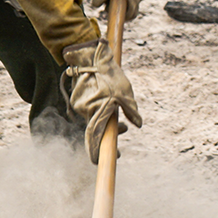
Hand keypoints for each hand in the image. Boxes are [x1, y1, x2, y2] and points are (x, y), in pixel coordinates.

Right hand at [61, 40, 141, 163]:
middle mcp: (85, 112)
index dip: (98, 153)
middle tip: (124, 130)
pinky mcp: (80, 100)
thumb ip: (131, 110)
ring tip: (122, 118)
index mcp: (96, 112)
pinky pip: (92, 111)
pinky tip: (109, 103)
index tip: (105, 161)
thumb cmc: (109, 74)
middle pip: (97, 130)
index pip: (94, 140)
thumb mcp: (126, 91)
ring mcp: (81, 106)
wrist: (90, 56)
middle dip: (112, 133)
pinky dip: (101, 111)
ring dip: (108, 121)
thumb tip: (138, 125)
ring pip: (95, 119)